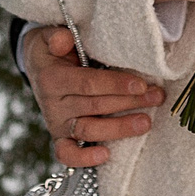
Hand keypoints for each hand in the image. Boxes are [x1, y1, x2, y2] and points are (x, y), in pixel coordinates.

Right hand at [23, 24, 163, 168]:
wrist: (37, 66)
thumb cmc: (54, 50)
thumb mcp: (50, 36)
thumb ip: (57, 37)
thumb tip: (64, 40)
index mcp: (52, 78)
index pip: (88, 83)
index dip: (116, 84)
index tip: (141, 84)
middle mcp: (53, 104)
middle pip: (95, 106)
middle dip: (129, 102)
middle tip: (157, 96)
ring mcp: (57, 123)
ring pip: (88, 130)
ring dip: (119, 128)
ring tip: (145, 123)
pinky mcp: (60, 137)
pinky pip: (67, 154)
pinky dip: (84, 159)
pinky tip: (106, 155)